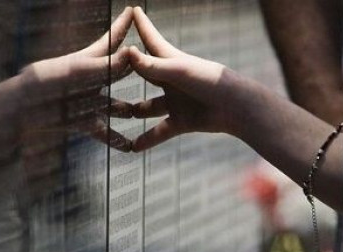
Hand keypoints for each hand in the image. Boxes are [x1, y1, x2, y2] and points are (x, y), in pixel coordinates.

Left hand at [20, 7, 134, 152]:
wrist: (20, 112)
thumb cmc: (43, 85)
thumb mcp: (75, 72)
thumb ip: (103, 66)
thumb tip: (131, 53)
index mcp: (87, 62)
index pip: (110, 40)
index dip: (122, 25)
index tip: (133, 10)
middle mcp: (91, 81)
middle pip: (119, 73)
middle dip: (135, 68)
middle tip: (154, 63)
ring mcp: (88, 103)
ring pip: (115, 105)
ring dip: (129, 109)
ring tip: (144, 111)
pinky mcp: (83, 123)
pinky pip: (104, 132)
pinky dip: (116, 140)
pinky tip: (129, 147)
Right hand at [128, 6, 234, 151]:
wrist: (235, 107)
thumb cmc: (210, 80)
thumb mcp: (179, 71)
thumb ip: (153, 66)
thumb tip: (128, 52)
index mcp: (171, 61)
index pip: (151, 40)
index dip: (141, 24)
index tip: (131, 10)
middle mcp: (171, 80)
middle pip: (143, 73)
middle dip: (126, 71)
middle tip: (107, 70)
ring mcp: (175, 101)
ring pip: (148, 107)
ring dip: (133, 111)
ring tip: (114, 115)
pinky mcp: (181, 121)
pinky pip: (159, 132)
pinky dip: (147, 140)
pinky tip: (132, 147)